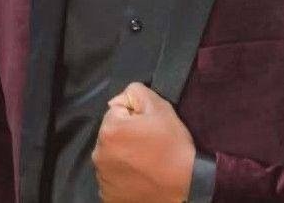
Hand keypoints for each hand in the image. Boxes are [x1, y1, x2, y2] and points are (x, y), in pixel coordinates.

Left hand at [92, 82, 195, 202]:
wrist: (185, 184)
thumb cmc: (172, 144)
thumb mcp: (160, 106)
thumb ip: (136, 91)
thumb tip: (120, 98)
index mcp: (109, 129)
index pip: (117, 109)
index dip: (134, 114)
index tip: (148, 125)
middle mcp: (98, 153)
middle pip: (111, 132)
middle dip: (125, 133)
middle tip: (148, 141)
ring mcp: (102, 177)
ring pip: (110, 154)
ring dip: (123, 153)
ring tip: (145, 158)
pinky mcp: (107, 194)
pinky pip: (112, 175)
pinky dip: (123, 173)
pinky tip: (140, 173)